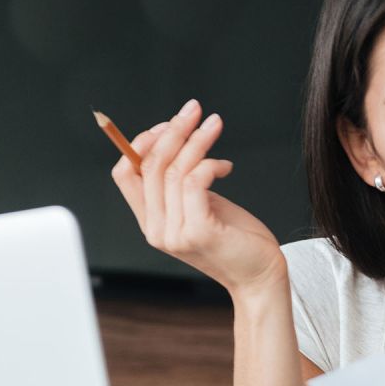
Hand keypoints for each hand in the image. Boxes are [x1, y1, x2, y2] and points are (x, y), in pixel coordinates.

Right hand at [110, 99, 283, 297]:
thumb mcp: (202, 205)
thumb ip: (182, 184)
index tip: (168, 124)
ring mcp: (174, 233)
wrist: (260, 276)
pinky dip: (210, 164)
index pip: (124, 174)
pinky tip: (226, 166)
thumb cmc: (236, 238)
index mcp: (151, 221)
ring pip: (174, 170)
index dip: (140, 143)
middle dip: (173, 130)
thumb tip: (177, 139)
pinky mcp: (198, 231)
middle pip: (149, 165)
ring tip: (215, 124)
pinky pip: (194, 182)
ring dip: (197, 139)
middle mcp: (156, 229)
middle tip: (194, 109)